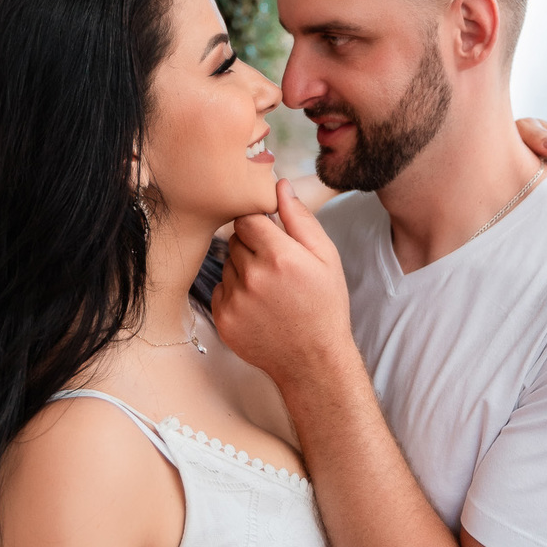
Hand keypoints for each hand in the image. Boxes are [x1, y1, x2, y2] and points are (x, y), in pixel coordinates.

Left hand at [212, 179, 356, 386]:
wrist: (314, 360)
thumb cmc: (324, 306)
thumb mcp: (326, 258)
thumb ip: (300, 219)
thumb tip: (280, 185)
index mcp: (279, 255)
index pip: (247, 219)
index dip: (259, 226)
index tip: (271, 237)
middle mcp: (252, 276)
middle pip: (235, 240)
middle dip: (252, 247)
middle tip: (275, 267)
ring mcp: (234, 300)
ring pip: (227, 265)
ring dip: (242, 270)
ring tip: (269, 290)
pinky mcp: (223, 319)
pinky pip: (220, 290)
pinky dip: (234, 294)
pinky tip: (258, 306)